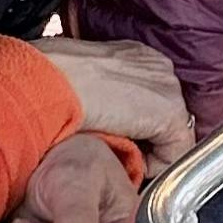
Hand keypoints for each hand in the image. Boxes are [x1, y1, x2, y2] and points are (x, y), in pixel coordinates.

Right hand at [35, 36, 191, 169]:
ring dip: (147, 151)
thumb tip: (108, 117)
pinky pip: (174, 154)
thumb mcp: (83, 82)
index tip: (115, 137)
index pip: (152, 99)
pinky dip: (153, 166)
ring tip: (115, 152)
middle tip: (114, 148)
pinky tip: (124, 159)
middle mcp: (159, 67)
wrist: (48, 81)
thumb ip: (105, 94)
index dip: (137, 126)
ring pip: (172, 136)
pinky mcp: (170, 114)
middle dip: (145, 139)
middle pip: (166, 117)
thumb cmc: (49, 81)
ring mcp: (168, 89)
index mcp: (136, 57)